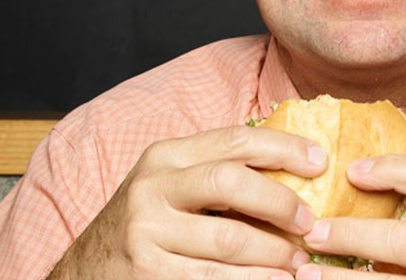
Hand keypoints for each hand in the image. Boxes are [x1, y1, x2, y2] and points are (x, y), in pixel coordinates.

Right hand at [46, 125, 327, 279]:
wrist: (85, 273)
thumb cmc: (146, 226)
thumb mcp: (171, 187)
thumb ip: (217, 173)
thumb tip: (295, 171)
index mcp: (165, 158)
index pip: (235, 140)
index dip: (283, 147)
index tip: (321, 161)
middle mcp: (151, 188)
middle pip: (231, 182)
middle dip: (280, 202)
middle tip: (311, 222)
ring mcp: (146, 234)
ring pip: (229, 240)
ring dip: (274, 254)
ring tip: (299, 262)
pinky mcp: (148, 275)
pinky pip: (213, 279)